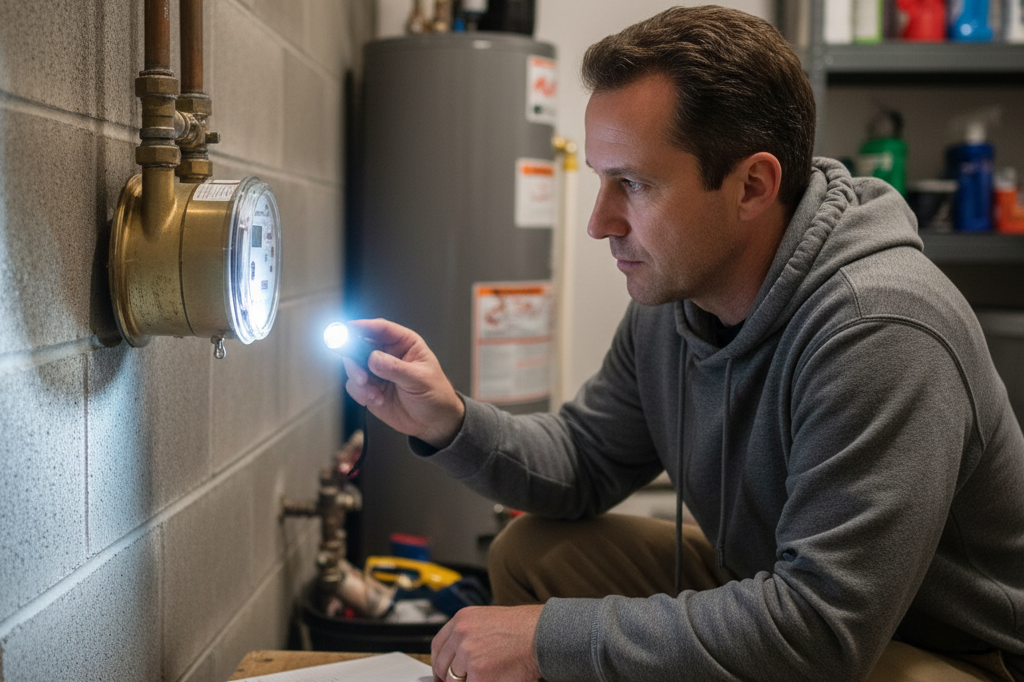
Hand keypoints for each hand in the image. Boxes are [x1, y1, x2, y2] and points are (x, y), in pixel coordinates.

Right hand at [338, 318, 464, 448]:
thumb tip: (373, 358)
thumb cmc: (435, 395)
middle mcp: (388, 355)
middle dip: (353, 356)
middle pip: (360, 345)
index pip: (380, 329)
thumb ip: (395, 368)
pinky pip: (354, 386)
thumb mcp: (419, 379)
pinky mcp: (370, 389)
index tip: (346, 329)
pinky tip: (376, 399)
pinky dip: (361, 393)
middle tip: (358, 370)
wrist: (434, 423)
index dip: (362, 326)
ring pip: (354, 366)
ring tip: (372, 391)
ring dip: (358, 378)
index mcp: (404, 344)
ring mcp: (377, 372)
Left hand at [432, 605, 543, 681]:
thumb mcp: (487, 621)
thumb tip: (456, 659)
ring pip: (454, 680)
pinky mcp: (479, 674)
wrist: (542, 634)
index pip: (438, 646)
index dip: (439, 663)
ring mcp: (468, 654)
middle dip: (450, 678)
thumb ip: (468, 636)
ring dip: (468, 681)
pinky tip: (492, 680)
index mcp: (461, 619)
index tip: (442, 673)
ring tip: (485, 677)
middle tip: (464, 681)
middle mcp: (461, 634)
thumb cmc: (523, 628)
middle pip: (443, 665)